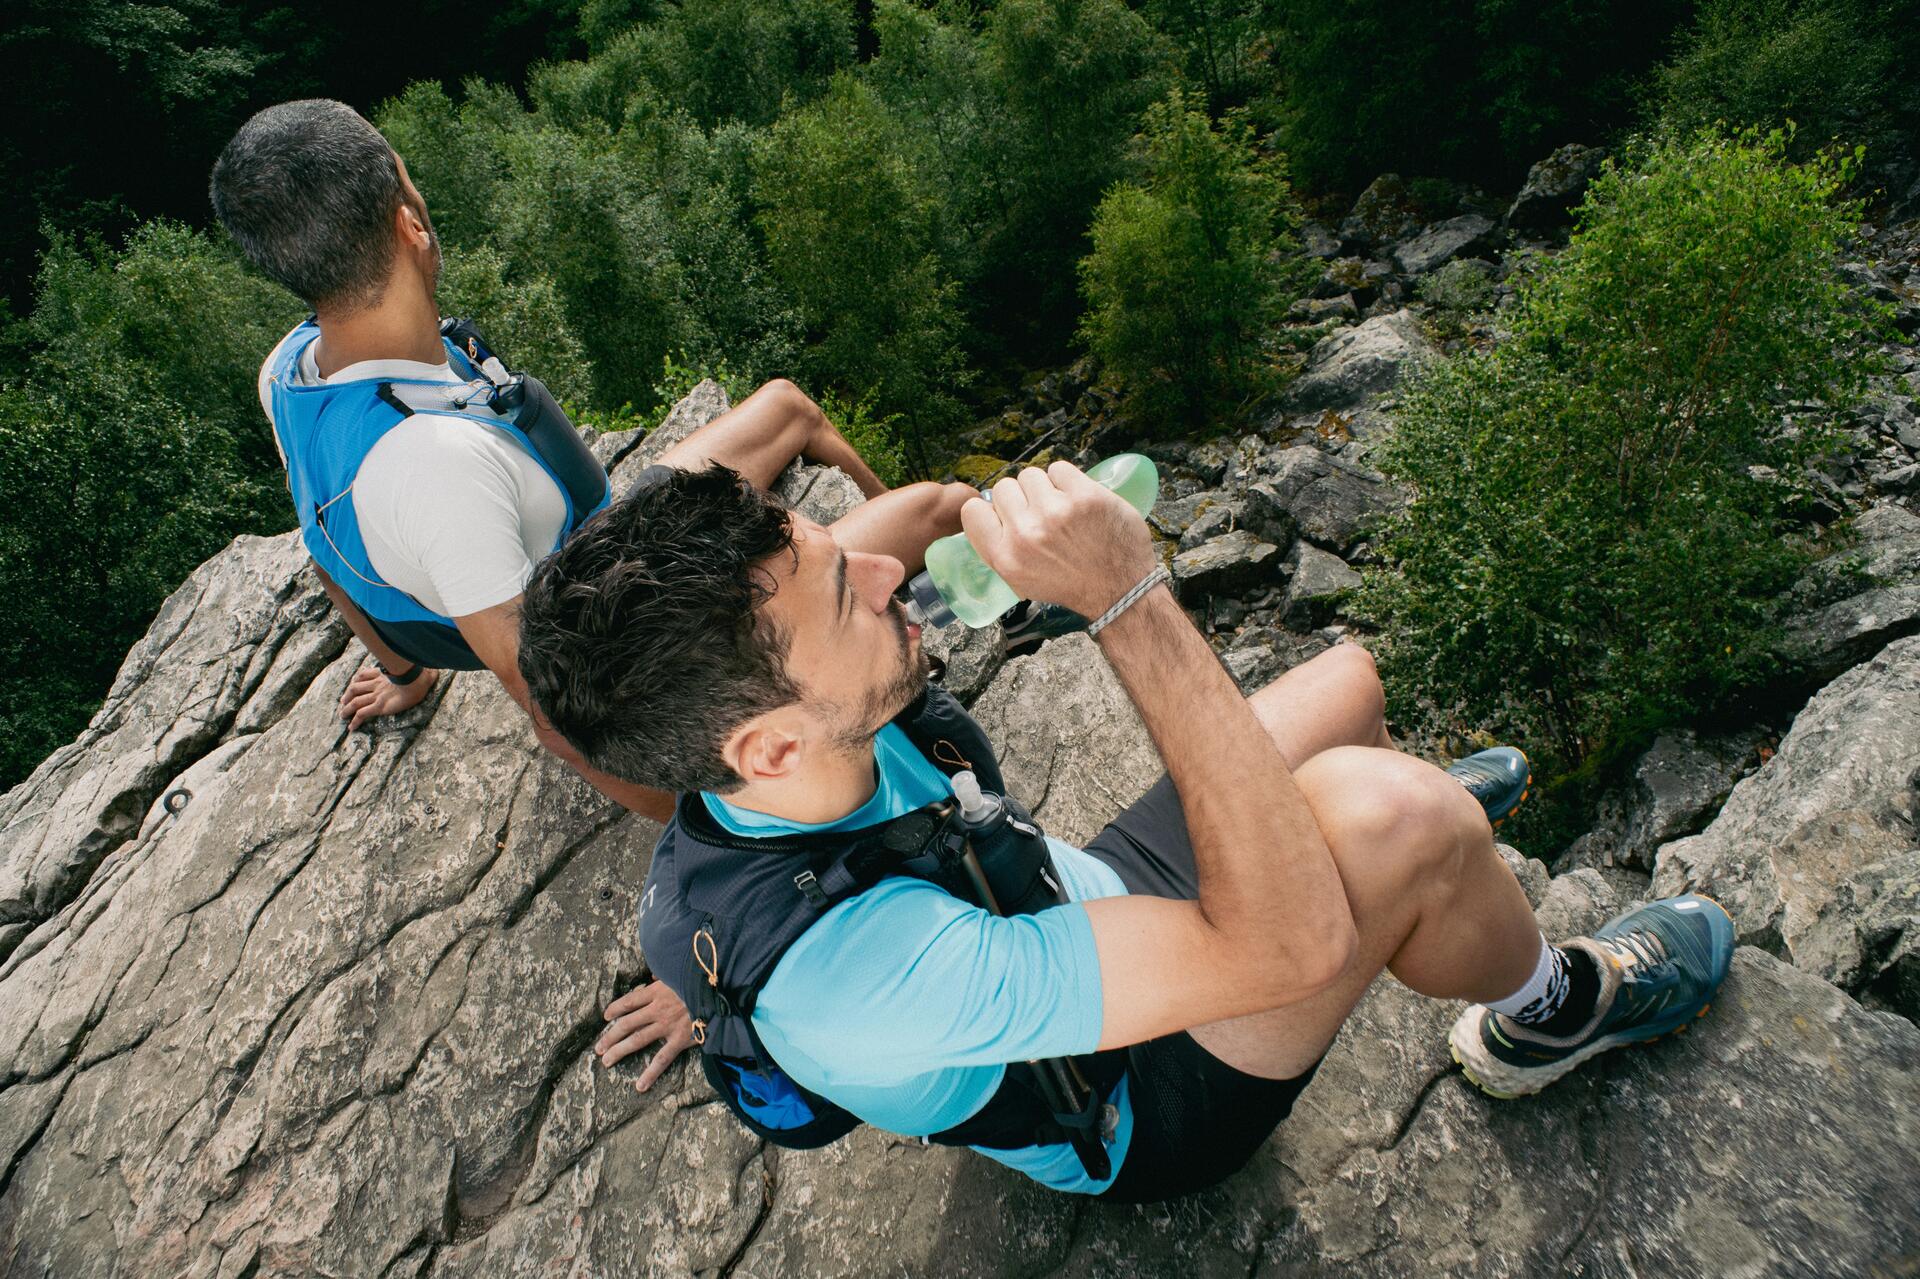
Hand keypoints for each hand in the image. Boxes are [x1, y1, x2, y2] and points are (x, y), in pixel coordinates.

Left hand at [339, 662, 437, 730]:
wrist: (418, 679)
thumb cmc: (421, 673)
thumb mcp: (417, 669)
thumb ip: (421, 670)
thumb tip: (434, 671)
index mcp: (382, 675)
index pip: (363, 675)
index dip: (355, 682)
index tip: (351, 687)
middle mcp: (376, 685)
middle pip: (355, 689)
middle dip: (347, 696)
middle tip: (343, 703)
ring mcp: (377, 696)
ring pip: (355, 702)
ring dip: (347, 709)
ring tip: (342, 716)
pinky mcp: (379, 706)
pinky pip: (363, 714)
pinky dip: (355, 721)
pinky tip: (352, 727)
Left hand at [595, 979, 695, 1092]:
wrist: (720, 993)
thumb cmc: (700, 983)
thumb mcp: (680, 974)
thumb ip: (665, 978)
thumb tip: (654, 978)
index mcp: (657, 992)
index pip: (629, 1001)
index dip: (615, 1008)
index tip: (606, 1016)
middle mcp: (657, 1009)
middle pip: (627, 1023)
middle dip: (610, 1036)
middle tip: (599, 1048)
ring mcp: (667, 1026)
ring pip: (637, 1040)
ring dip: (619, 1050)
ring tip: (607, 1061)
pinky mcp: (679, 1040)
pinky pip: (662, 1059)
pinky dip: (650, 1073)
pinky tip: (640, 1086)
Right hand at [959, 462, 1158, 619]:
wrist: (1120, 589)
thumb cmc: (1071, 584)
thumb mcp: (1021, 580)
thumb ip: (1001, 546)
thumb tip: (991, 510)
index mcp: (1005, 558)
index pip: (972, 510)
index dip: (990, 508)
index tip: (1006, 514)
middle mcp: (1025, 534)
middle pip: (1004, 488)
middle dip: (1022, 498)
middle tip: (1042, 515)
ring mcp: (1055, 512)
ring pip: (1031, 475)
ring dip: (1045, 488)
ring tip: (1062, 509)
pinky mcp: (1084, 496)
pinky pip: (1060, 469)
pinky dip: (1068, 480)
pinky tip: (1078, 500)